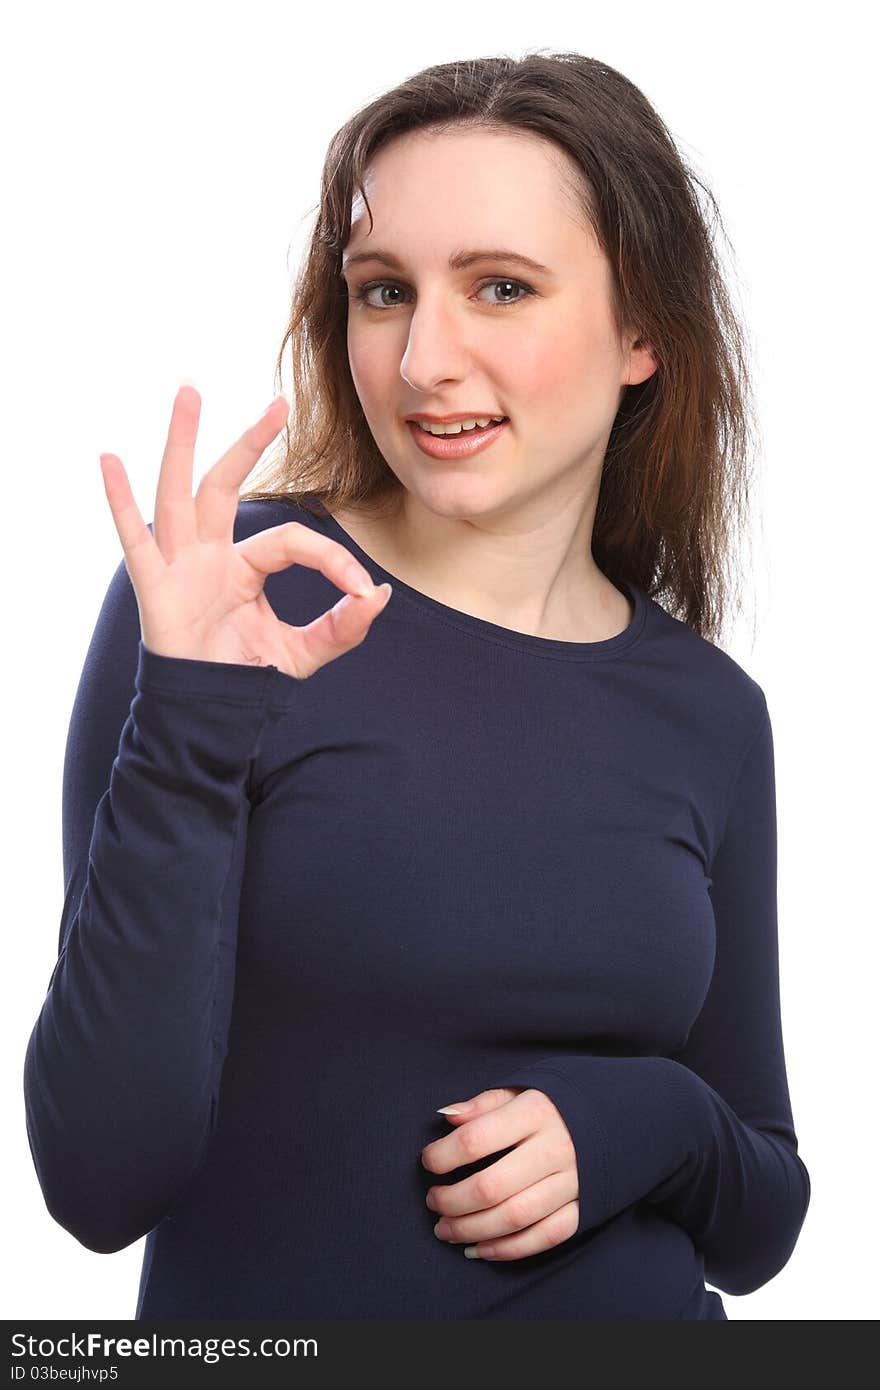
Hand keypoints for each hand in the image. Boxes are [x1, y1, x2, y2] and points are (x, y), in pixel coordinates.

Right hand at [99, 384, 391, 676]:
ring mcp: (179, 566)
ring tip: (189, 393)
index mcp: (245, 567)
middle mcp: (210, 555)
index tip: (362, 588)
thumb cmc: (244, 678)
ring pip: (181, 494)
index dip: (331, 559)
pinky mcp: (155, 588)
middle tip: (279, 404)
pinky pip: (134, 541)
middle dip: (249, 442)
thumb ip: (343, 627)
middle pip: (226, 486)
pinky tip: (109, 460)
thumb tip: (380, 593)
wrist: (208, 717)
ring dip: (183, 442)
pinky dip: (119, 501)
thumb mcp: (303, 653)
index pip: (293, 541)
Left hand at [421, 1086, 579, 1259]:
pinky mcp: (585, 1209)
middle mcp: (556, 1149)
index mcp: (536, 1113)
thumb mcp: (523, 1090)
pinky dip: (506, 1250)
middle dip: (451, 1201)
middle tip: (432, 1202)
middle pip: (490, 1187)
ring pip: (512, 1218)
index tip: (428, 1161)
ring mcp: (573, 1182)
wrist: (620, 1118)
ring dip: (471, 1231)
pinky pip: (542, 1238)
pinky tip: (478, 1249)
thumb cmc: (557, 1105)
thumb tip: (446, 1117)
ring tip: (445, 1230)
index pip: (475, 1140)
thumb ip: (483, 1104)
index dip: (442, 1155)